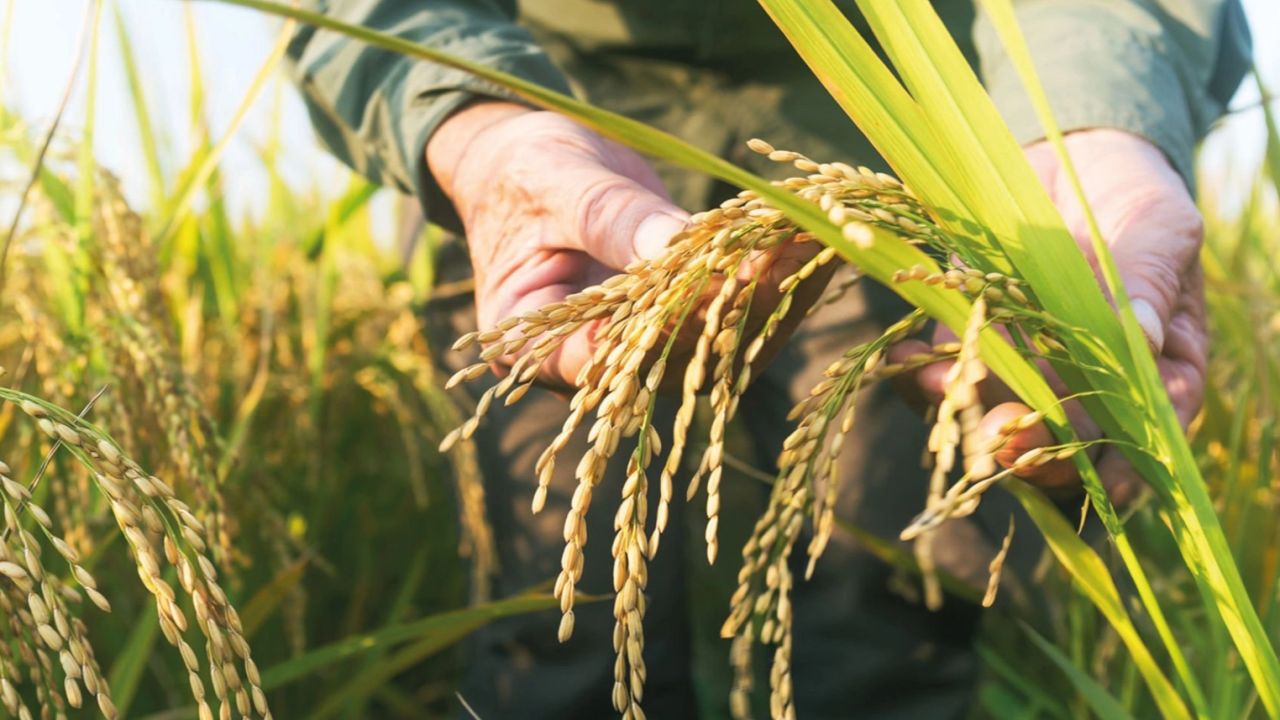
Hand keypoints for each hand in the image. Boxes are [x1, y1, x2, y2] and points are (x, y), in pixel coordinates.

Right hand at [428, 101, 830, 387]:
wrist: (530, 165)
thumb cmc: (522, 171)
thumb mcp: (553, 182)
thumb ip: (609, 218)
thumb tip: (676, 245)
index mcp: (535, 345)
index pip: (600, 360)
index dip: (660, 331)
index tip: (714, 287)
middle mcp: (594, 365)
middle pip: (673, 357)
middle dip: (736, 306)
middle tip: (789, 254)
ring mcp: (644, 350)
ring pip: (717, 346)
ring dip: (772, 296)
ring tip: (817, 241)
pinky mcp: (683, 323)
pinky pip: (734, 314)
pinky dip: (775, 279)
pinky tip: (812, 240)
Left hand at [896, 129, 1206, 501]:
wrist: (1068, 154)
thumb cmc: (1135, 193)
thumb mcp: (1159, 228)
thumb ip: (1149, 281)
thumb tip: (1145, 339)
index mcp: (1156, 366)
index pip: (1146, 429)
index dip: (1124, 461)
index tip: (1101, 477)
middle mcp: (1089, 379)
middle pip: (1065, 437)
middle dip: (1032, 445)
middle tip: (1002, 437)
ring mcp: (1028, 363)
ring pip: (999, 410)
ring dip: (968, 412)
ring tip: (943, 390)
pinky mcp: (975, 337)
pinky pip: (949, 370)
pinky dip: (923, 374)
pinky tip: (905, 361)